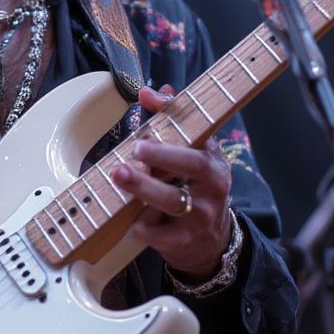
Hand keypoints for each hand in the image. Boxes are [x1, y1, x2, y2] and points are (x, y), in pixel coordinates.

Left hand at [111, 85, 232, 279]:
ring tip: (120, 176)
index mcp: (212, 159)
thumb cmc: (194, 187)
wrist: (212, 239)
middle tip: (134, 148)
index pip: (199, 133)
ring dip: (144, 189)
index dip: (176, 116)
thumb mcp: (191, 155)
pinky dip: (144, 228)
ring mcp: (201, 214)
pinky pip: (161, 234)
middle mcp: (212, 185)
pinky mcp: (186, 240)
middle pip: (190, 165)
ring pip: (173, 200)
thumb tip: (149, 92)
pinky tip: (130, 222)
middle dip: (161, 155)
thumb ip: (171, 122)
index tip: (149, 102)